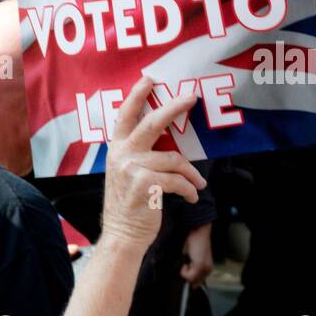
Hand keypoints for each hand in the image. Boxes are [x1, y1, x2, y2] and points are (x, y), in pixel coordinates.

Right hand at [100, 77, 205, 247]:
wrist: (124, 235)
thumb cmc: (131, 204)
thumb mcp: (127, 173)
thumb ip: (139, 154)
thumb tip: (168, 140)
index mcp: (116, 149)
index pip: (125, 115)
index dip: (137, 95)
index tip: (149, 79)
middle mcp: (122, 155)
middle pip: (152, 122)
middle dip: (173, 106)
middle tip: (191, 96)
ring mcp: (132, 168)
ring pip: (174, 159)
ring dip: (191, 173)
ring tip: (198, 184)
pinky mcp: (144, 184)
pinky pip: (177, 180)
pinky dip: (189, 189)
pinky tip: (192, 197)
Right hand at [179, 223, 213, 287]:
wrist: (199, 231)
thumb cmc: (194, 242)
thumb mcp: (192, 257)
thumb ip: (191, 268)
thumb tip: (187, 282)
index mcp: (208, 268)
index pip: (198, 283)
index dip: (189, 278)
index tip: (185, 268)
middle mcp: (208, 270)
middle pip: (194, 284)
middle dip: (187, 275)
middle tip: (187, 262)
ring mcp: (205, 269)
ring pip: (190, 280)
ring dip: (185, 271)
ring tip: (187, 259)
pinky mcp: (200, 266)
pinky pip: (188, 277)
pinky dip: (184, 270)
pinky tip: (186, 260)